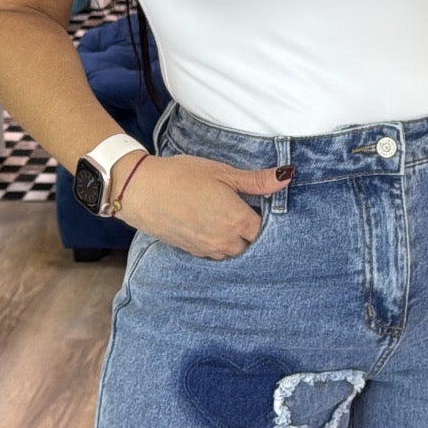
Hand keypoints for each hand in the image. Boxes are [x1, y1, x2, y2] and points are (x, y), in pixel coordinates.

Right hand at [114, 151, 288, 259]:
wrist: (140, 190)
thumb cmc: (182, 176)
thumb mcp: (222, 173)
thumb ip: (256, 181)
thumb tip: (287, 176)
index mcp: (237, 220)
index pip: (265, 229)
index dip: (264, 216)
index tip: (259, 204)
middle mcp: (225, 241)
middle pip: (251, 244)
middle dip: (251, 231)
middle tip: (243, 210)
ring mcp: (208, 249)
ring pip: (233, 252)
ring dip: (235, 239)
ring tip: (225, 217)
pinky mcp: (192, 252)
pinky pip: (215, 254)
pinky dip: (218, 243)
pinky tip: (209, 225)